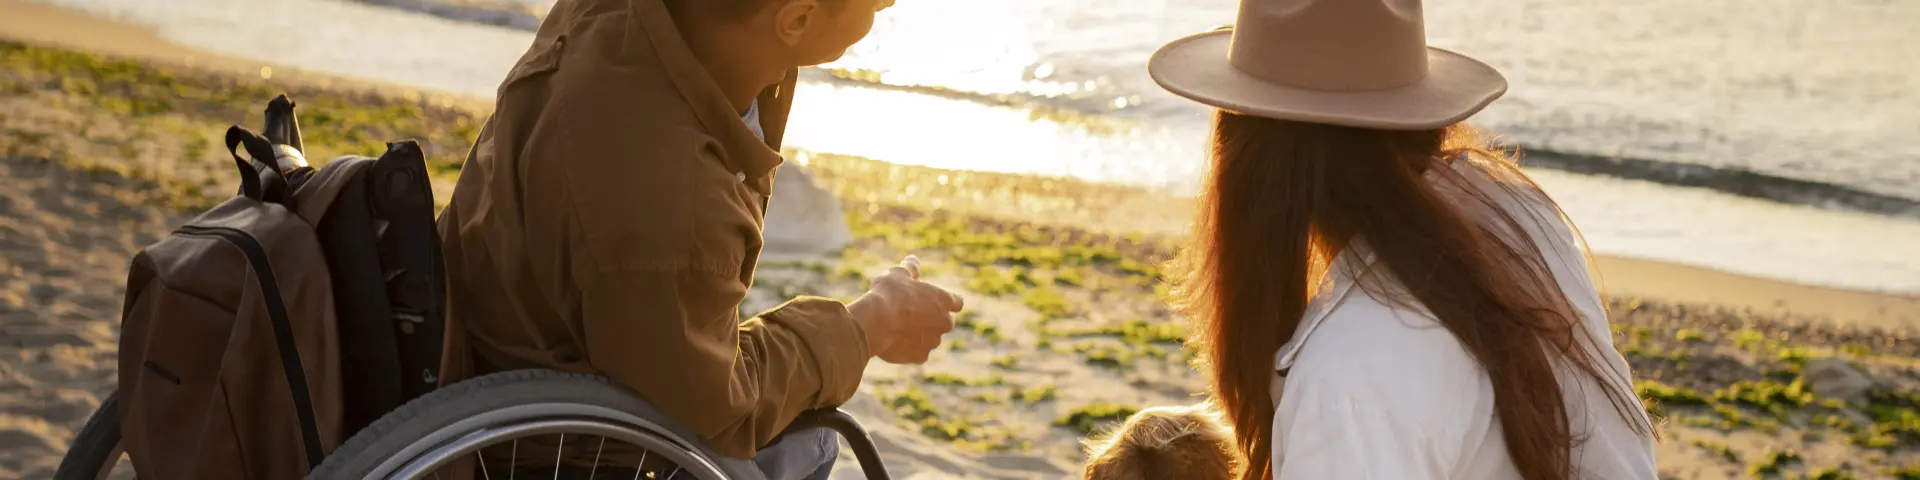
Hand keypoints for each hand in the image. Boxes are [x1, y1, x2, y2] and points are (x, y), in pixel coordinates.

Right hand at [847, 255, 964, 363]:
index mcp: (944, 300)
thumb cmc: (888, 294)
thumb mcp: (897, 274)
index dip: (947, 302)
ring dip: (921, 335)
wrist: (875, 322)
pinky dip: (911, 349)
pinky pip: (919, 353)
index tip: (934, 301)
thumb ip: (909, 269)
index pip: (957, 302)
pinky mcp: (920, 357)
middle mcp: (944, 322)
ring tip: (900, 328)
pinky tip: (896, 342)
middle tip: (913, 315)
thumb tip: (913, 261)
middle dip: (933, 319)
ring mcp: (933, 341)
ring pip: (931, 339)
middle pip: (946, 322)